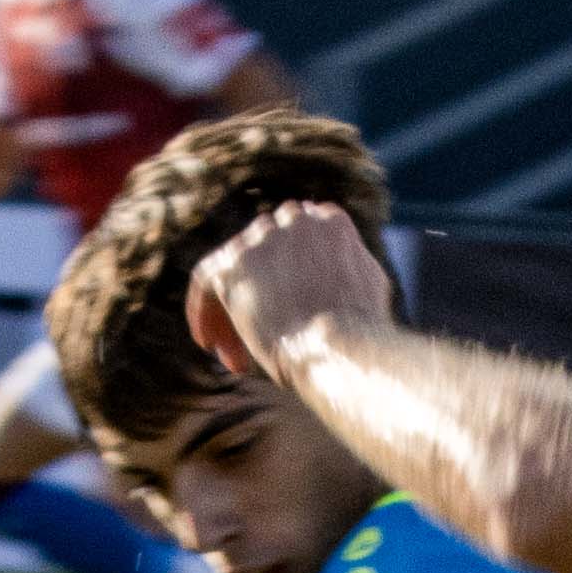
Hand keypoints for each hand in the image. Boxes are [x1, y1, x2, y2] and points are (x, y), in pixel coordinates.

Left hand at [185, 198, 400, 384]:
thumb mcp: (369, 284)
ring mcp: (262, 238)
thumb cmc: (363, 333)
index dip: (291, 274)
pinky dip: (202, 310)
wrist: (340, 348)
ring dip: (234, 309)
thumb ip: (347, 263)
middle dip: (262, 291)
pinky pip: (205, 280)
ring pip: (236, 267)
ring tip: (237, 353)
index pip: (298, 238)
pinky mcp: (234, 263)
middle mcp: (294, 219)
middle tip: (263, 333)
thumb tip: (338, 263)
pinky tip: (208, 343)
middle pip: (265, 250)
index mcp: (330, 221)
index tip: (290, 309)